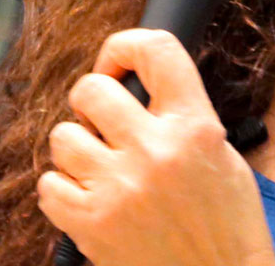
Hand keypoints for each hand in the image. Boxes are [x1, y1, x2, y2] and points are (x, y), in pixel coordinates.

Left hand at [37, 29, 274, 265]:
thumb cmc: (227, 228)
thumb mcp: (223, 157)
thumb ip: (182, 116)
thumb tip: (135, 86)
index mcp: (194, 128)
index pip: (155, 49)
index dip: (124, 46)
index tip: (116, 64)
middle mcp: (154, 152)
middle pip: (90, 89)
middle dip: (92, 105)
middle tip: (106, 128)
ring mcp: (119, 188)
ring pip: (61, 136)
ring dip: (77, 152)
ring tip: (102, 172)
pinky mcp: (91, 225)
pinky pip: (47, 186)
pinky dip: (62, 193)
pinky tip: (90, 201)